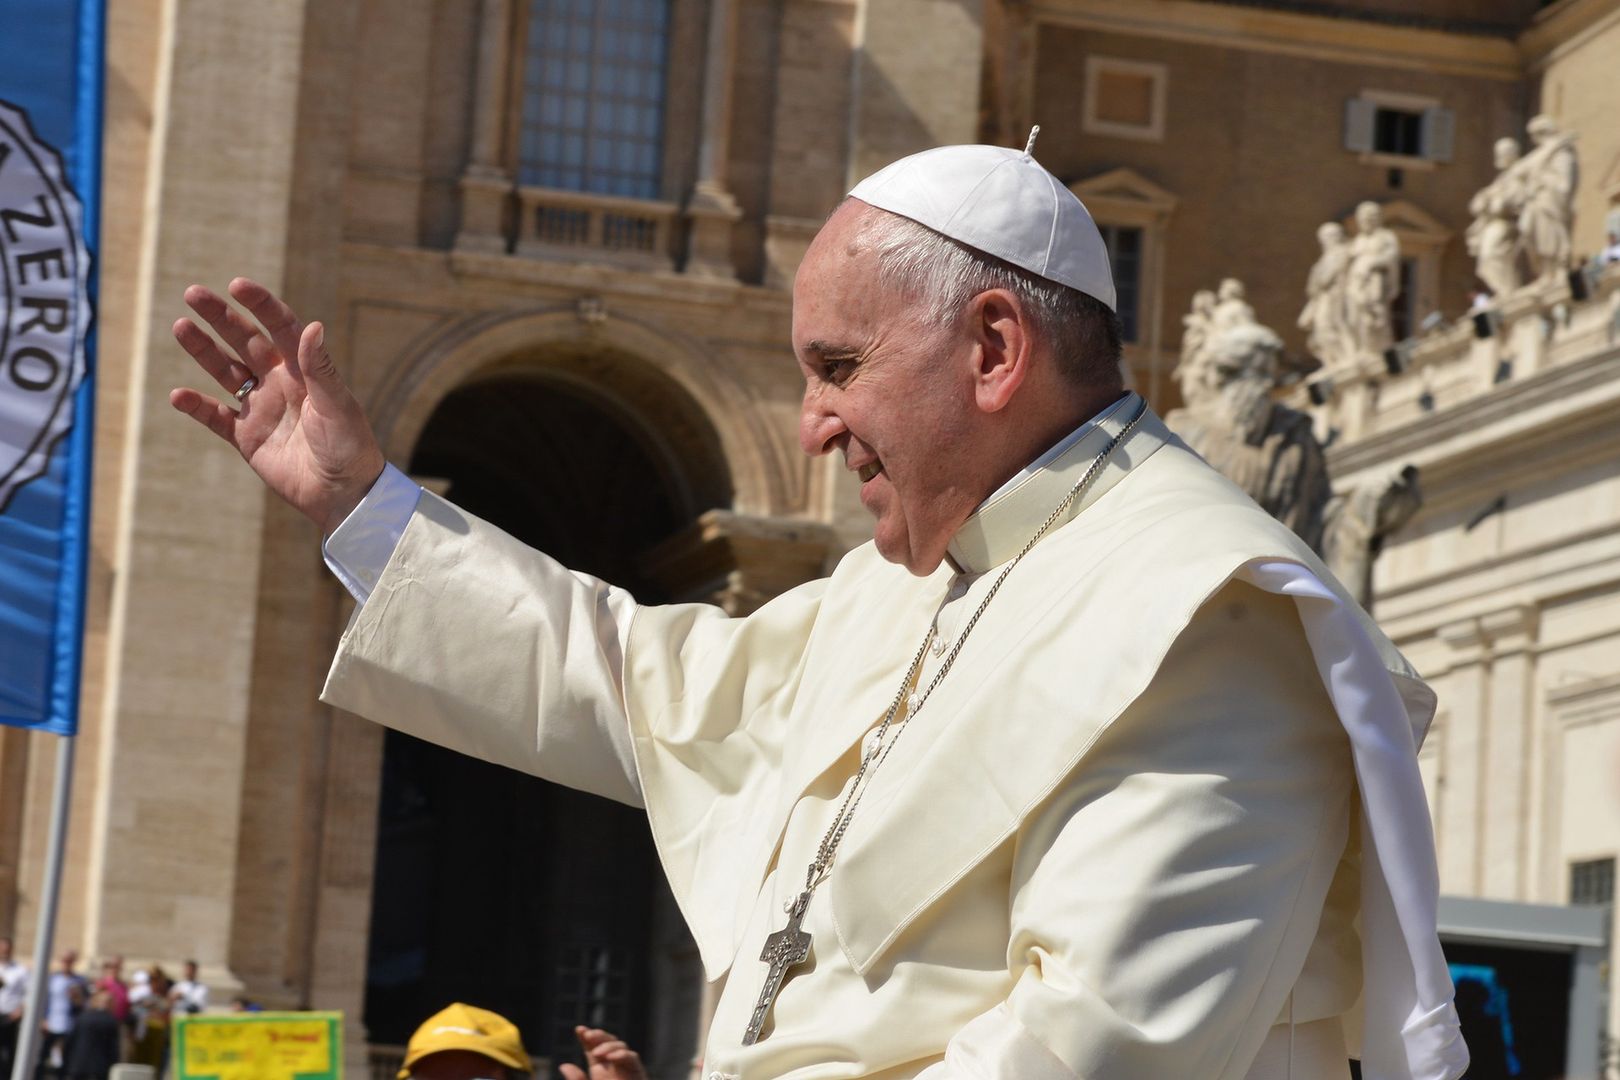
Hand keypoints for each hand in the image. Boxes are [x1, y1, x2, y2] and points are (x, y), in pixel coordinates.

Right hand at [170, 278, 385, 534]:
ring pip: (226, 372)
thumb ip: (320, 369)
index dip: (261, 305)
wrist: (344, 495)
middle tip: (194, 293)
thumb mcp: (338, 406)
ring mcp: (261, 409)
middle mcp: (280, 383)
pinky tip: (179, 395)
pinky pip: (216, 417)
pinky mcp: (247, 438)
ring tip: (181, 327)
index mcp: (305, 371)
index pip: (280, 328)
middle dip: (221, 318)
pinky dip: (197, 407)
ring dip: (203, 351)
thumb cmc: (351, 447)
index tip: (238, 285)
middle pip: (245, 342)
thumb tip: (312, 325)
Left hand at [557, 1026, 646, 1079]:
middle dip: (598, 1036)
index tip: (579, 1029)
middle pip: (607, 1043)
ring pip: (620, 1046)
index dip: (587, 1038)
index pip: (593, 1049)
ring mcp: (625, 1069)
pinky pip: (632, 1058)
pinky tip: (610, 1057)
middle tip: (588, 1035)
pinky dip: (622, 1054)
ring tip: (597, 1052)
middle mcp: (613, 1068)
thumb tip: (564, 1065)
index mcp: (599, 1071)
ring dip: (609, 1045)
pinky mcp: (637, 1074)